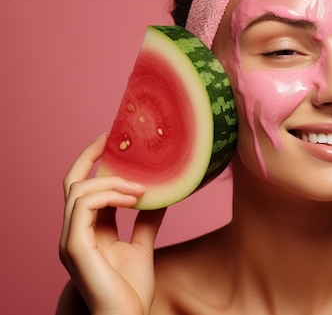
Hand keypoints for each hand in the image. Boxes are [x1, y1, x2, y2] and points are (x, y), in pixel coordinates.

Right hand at [59, 134, 165, 314]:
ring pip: (78, 191)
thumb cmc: (130, 290)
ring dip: (111, 182)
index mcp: (88, 231)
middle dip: (90, 158)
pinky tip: (134, 198)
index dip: (93, 163)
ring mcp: (71, 240)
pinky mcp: (73, 247)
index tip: (110, 141)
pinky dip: (108, 196)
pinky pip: (82, 207)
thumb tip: (161, 197)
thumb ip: (146, 222)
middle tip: (113, 138)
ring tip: (141, 186)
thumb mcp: (142, 246)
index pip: (84, 189)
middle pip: (73, 184)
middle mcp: (74, 232)